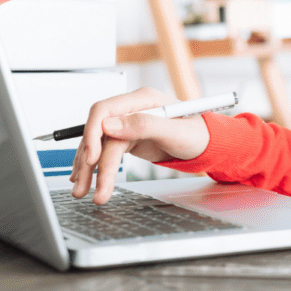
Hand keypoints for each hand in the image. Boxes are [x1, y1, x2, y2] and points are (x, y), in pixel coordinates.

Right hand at [69, 87, 210, 204]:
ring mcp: (128, 124)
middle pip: (98, 131)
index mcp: (143, 100)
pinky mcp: (127, 139)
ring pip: (98, 145)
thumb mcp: (175, 131)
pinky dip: (94, 167)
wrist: (205, 145)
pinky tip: (86, 179)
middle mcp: (131, 110)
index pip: (105, 110)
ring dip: (88, 169)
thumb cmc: (197, 134)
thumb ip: (144, 125)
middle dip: (89, 160)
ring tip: (84, 191)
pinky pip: (104, 152)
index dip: (93, 132)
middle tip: (85, 185)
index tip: (92, 158)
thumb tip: (109, 125)